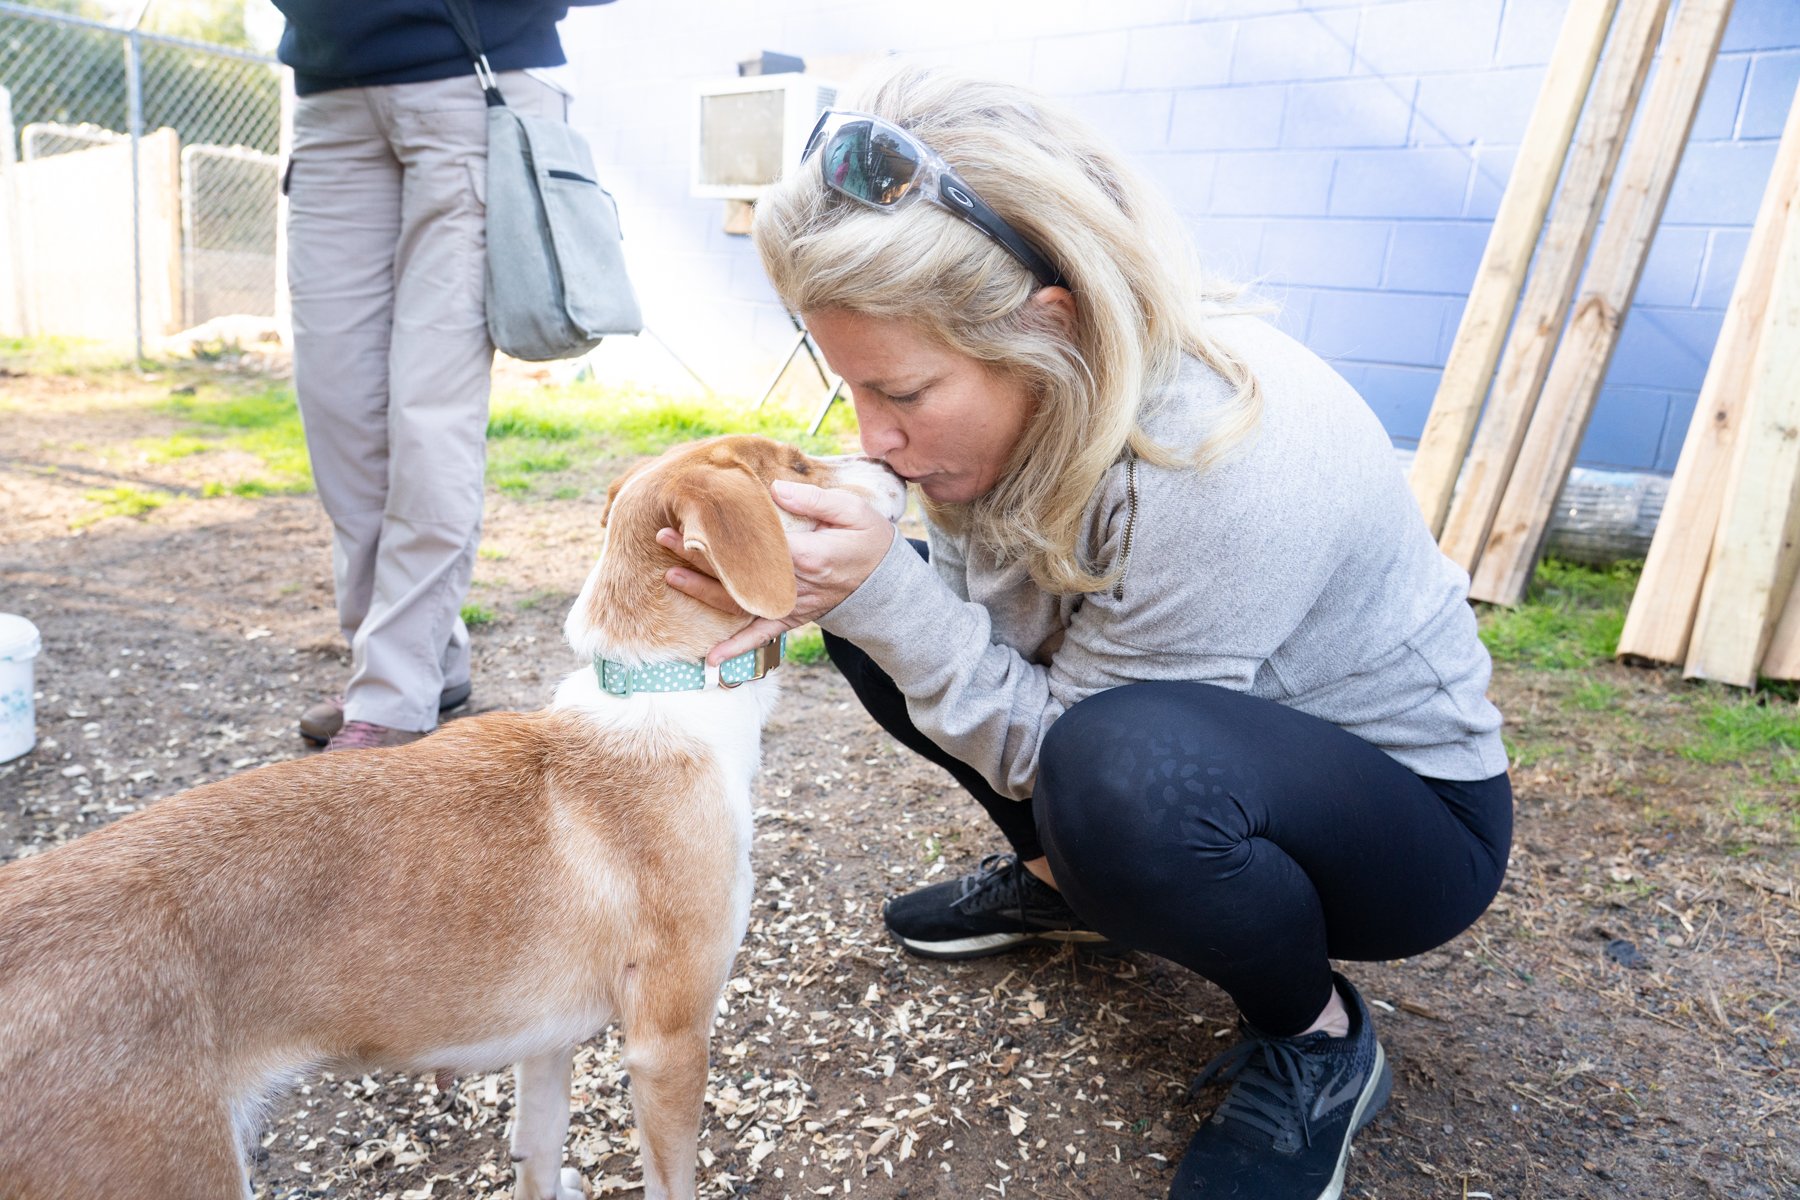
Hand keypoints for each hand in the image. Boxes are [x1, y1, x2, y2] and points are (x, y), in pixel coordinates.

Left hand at [659, 479, 896, 664]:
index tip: (693, 518)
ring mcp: (791, 606)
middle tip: (664, 537)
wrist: (887, 586)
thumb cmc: (870, 540)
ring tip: (669, 576)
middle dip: (698, 556)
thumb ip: (815, 499)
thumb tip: (773, 489)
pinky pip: (761, 636)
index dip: (723, 536)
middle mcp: (795, 586)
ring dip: (702, 591)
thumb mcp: (854, 510)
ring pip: (741, 602)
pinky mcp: (790, 618)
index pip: (758, 546)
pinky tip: (710, 660)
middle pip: (739, 573)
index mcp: (810, 556)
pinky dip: (736, 649)